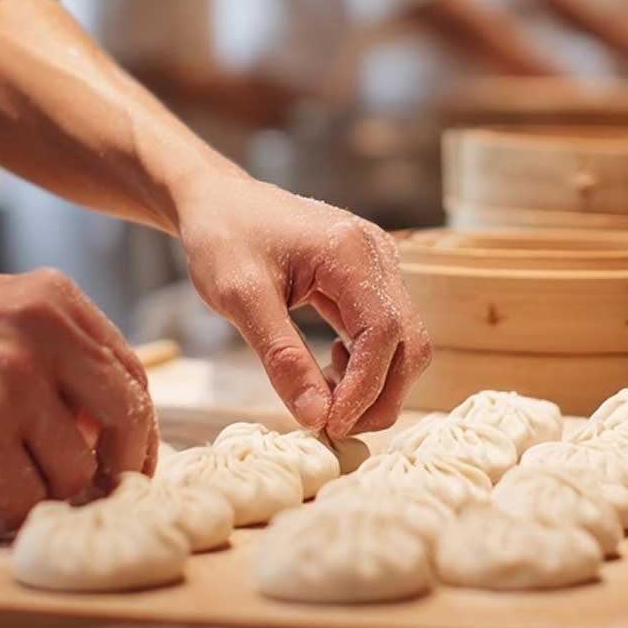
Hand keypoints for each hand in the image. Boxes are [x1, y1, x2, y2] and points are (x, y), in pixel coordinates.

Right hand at [0, 270, 157, 535]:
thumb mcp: (2, 318)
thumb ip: (61, 356)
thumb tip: (113, 427)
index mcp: (57, 300)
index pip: (130, 372)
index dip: (136, 426)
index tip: (127, 460)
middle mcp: (45, 331)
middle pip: (125, 418)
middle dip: (117, 466)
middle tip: (97, 493)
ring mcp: (14, 379)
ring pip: (77, 468)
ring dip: (49, 491)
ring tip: (12, 487)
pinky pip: (28, 496)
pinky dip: (11, 510)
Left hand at [176, 173, 430, 436]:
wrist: (218, 201)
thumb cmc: (223, 238)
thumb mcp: (239, 298)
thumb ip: (281, 357)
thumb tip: (315, 418)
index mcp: (350, 250)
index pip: (385, 333)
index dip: (365, 388)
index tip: (330, 425)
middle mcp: (377, 253)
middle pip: (410, 342)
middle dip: (379, 395)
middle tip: (331, 426)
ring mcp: (378, 263)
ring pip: (403, 341)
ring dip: (373, 383)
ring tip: (323, 398)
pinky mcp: (369, 276)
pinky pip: (384, 330)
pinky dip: (364, 363)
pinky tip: (327, 368)